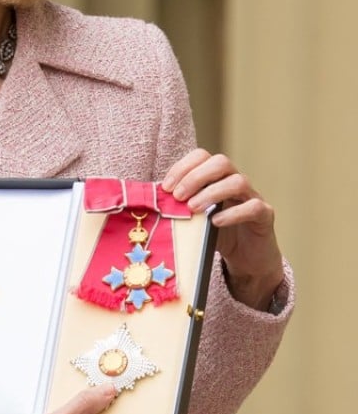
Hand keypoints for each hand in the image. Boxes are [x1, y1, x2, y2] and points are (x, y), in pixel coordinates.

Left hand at [161, 148, 283, 309]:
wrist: (247, 257)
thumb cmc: (216, 233)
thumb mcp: (193, 217)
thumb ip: (177, 206)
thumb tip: (149, 200)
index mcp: (216, 177)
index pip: (201, 156)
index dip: (182, 167)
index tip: (166, 187)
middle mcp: (235, 181)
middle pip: (220, 161)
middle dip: (196, 176)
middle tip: (179, 196)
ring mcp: (252, 196)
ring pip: (238, 181)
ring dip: (212, 192)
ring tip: (194, 208)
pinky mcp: (265, 216)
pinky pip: (253, 206)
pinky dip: (233, 213)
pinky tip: (216, 222)